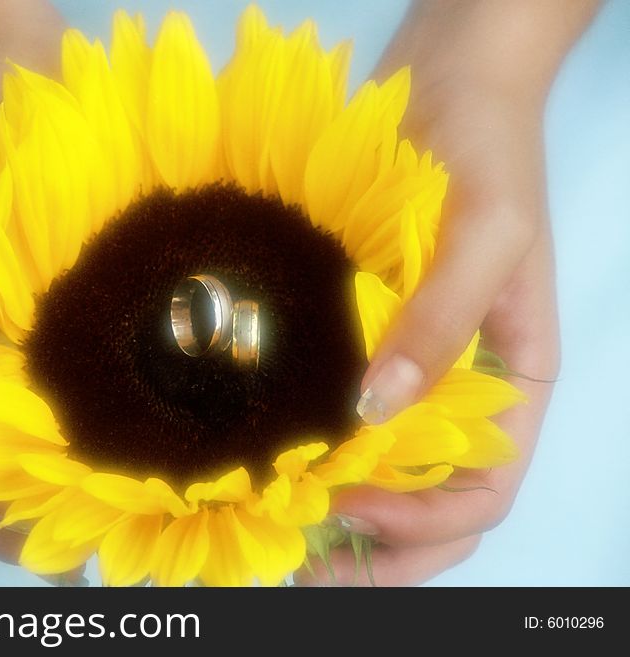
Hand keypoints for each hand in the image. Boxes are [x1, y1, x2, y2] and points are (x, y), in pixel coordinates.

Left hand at [297, 0, 597, 585]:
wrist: (445, 87)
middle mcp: (461, 387)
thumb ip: (442, 322)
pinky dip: (319, 448)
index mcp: (512, 380)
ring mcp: (411, 365)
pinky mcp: (367, 335)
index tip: (349, 500)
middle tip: (302, 559)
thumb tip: (378, 411)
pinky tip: (273, 455)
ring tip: (279, 525)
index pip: (484, 489)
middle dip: (377, 544)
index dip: (423, 519)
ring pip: (388, 467)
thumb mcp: (484, 235)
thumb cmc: (483, 155)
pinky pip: (349, 412)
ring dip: (342, 509)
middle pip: (435, 500)